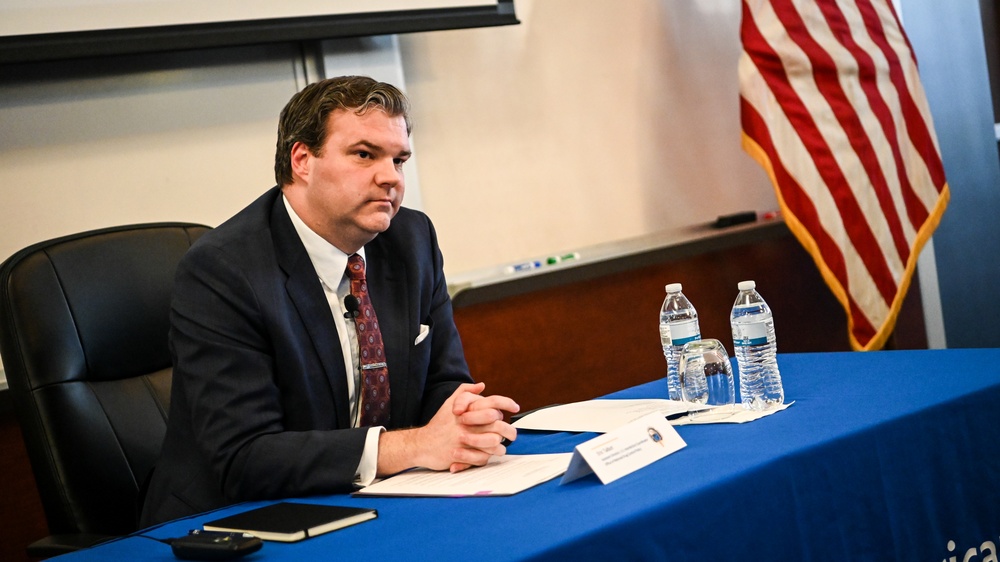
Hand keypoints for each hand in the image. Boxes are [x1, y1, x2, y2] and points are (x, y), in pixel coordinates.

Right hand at [375, 383, 518, 475]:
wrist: (422, 444)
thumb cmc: (438, 424)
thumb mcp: (449, 402)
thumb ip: (464, 392)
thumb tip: (481, 385)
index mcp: (467, 409)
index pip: (493, 402)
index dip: (507, 403)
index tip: (515, 407)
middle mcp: (468, 423)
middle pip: (498, 424)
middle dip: (509, 430)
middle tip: (512, 434)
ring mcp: (465, 439)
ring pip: (495, 443)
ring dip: (500, 445)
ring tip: (500, 445)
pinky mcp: (463, 454)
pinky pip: (484, 457)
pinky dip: (489, 457)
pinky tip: (489, 454)